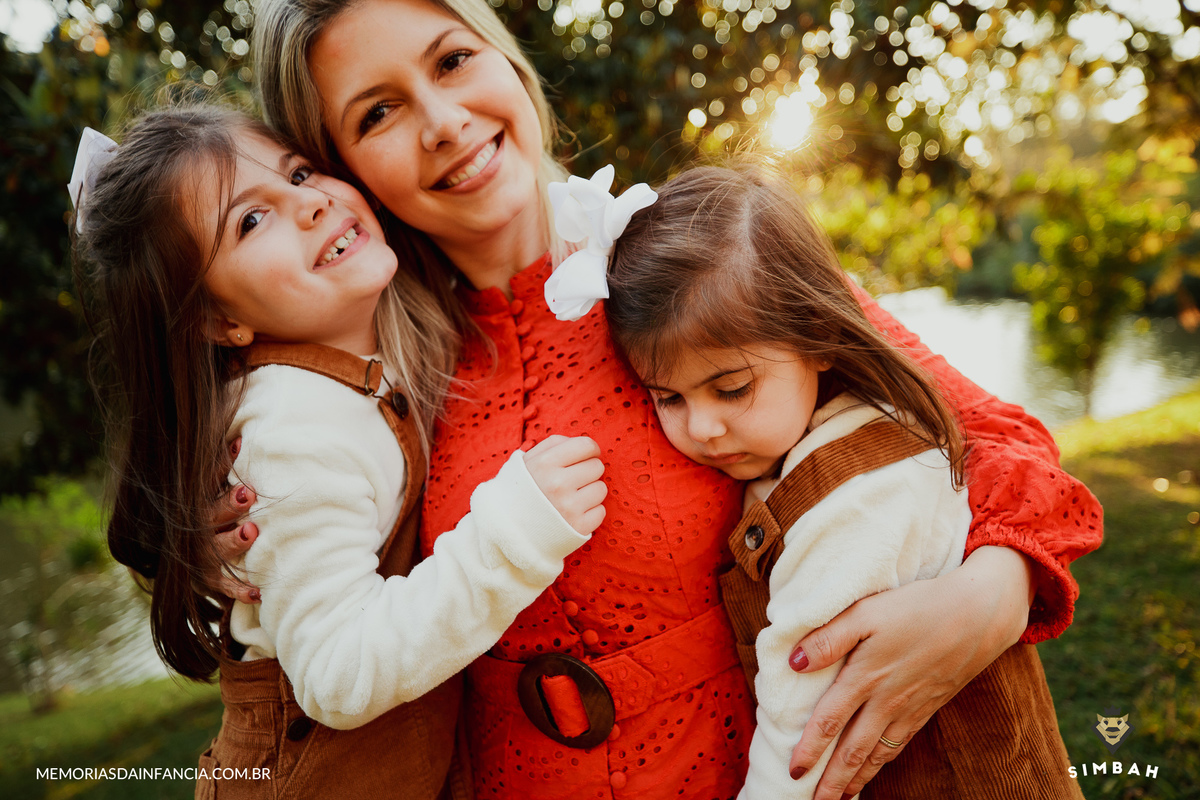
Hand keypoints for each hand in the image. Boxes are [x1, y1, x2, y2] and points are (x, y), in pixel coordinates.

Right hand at [206, 437, 261, 603]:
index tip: (240, 444)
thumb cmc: (211, 507)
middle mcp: (193, 526)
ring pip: (211, 549)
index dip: (221, 461)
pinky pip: (220, 586)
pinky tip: (257, 592)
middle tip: (248, 494)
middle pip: (207, 513)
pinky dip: (238, 589)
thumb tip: (244, 427)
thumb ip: (221, 461)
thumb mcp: (209, 483)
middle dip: (227, 504)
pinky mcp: (205, 579)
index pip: (206, 477)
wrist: (178, 554)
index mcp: (195, 499)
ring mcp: (197, 553)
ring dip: (231, 542)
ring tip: (251, 533)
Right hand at [523, 435, 606, 534]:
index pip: (586, 445)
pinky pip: (600, 511)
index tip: (585, 456)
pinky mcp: (579, 527)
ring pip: (601, 489)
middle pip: (597, 466)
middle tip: (573, 481)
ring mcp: (569, 507)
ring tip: (571, 498)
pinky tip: (573, 514)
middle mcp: (558, 484)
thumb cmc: (522, 490)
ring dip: (590, 492)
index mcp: (545, 463)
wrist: (507, 531)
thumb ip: (554, 444)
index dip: (590, 450)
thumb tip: (585, 444)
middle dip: (588, 471)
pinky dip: (590, 513)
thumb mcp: (528, 461)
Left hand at [787, 546, 1034, 798]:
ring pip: (877, 754)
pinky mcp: (927, 707)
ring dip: (856, 778)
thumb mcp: (866, 611)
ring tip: (840, 797)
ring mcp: (909, 707)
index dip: (809, 750)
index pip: (828, 722)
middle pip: (852, 750)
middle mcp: (886, 700)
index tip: (793, 771)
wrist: (979, 615)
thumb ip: (828, 637)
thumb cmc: (917, 607)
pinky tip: (875, 768)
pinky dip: (882, 763)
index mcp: (865, 676)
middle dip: (831, 781)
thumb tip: (793, 662)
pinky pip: (899, 744)